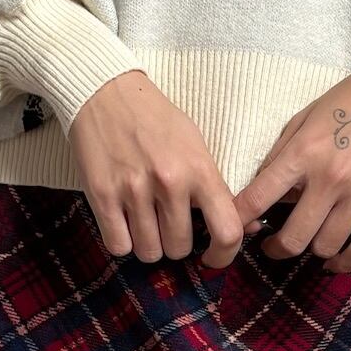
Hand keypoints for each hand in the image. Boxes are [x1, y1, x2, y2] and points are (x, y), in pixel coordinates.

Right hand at [68, 71, 245, 268]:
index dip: (224, 256)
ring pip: (148, 252)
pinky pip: (118, 246)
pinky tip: (124, 223)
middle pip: (179, 248)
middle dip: (175, 244)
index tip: (213, 258)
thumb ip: (218, 189)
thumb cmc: (156, 120)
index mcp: (199, 169)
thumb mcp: (196, 145)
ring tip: (145, 223)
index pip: (226, 231)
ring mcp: (134, 190)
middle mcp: (169, 182)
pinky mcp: (102, 194)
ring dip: (148, 245)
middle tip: (167, 225)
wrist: (106, 91)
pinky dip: (122, 241)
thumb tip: (248, 230)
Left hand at [233, 63, 350, 270]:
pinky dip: (344, 263)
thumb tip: (259, 191)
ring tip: (307, 243)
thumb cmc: (347, 103)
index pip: (258, 198)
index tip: (233, 229)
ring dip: (310, 252)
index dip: (239, 220)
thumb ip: (280, 156)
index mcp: (303, 153)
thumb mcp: (303, 120)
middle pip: (293, 237)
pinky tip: (333, 261)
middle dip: (275, 248)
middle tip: (271, 246)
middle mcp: (330, 178)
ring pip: (325, 247)